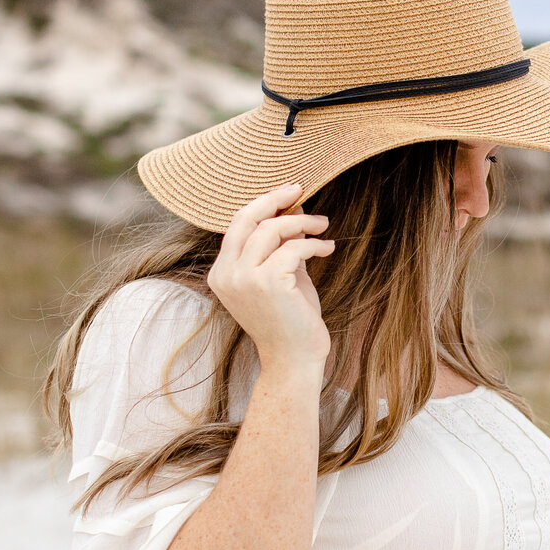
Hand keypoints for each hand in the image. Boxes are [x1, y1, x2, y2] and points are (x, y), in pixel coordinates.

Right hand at [207, 184, 333, 372]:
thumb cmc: (290, 319)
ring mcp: (244, 279)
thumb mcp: (281, 275)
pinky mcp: (267, 284)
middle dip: (276, 199)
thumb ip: (282, 245)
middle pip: (247, 218)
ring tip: (323, 226)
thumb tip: (293, 208)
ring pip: (272, 230)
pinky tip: (328, 248)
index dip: (264, 203)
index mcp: (222, 272)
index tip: (289, 192)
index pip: (238, 224)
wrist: (294, 360)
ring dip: (303, 222)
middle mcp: (227, 274)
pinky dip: (314, 244)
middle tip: (301, 190)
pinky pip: (293, 249)